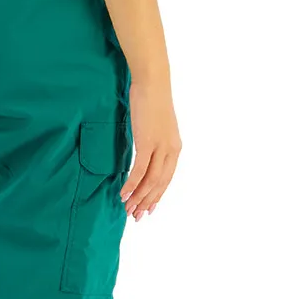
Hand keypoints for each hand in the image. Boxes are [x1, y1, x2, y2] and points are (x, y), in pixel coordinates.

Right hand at [120, 80, 181, 220]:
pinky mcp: (148, 142)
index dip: (156, 197)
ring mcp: (160, 147)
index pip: (166, 180)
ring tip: (127, 208)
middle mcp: (171, 150)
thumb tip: (144, 154)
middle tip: (135, 216)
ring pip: (150, 180)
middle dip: (146, 202)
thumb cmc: (152, 101)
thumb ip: (153, 143)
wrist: (153, 82)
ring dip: (138, 197)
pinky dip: (132, 183)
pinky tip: (123, 193)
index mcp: (175, 148)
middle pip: (160, 184)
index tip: (147, 209)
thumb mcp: (156, 126)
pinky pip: (140, 169)